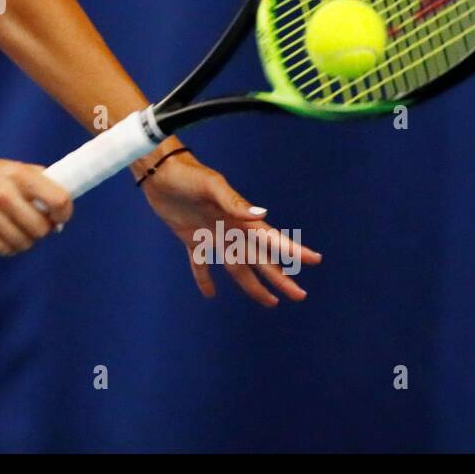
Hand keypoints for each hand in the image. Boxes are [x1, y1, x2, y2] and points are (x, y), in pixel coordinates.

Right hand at [0, 155, 72, 255]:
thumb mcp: (16, 168)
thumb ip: (42, 183)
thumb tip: (62, 211)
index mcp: (18, 175)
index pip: (58, 200)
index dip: (65, 213)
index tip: (60, 216)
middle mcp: (1, 194)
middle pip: (41, 228)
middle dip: (43, 229)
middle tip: (36, 223)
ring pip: (24, 243)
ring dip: (26, 239)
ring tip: (18, 228)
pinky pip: (5, 250)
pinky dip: (9, 246)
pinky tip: (4, 234)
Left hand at [136, 149, 321, 305]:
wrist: (159, 171)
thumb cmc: (187, 175)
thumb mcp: (210, 186)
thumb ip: (234, 201)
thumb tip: (261, 214)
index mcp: (239, 217)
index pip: (271, 238)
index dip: (292, 250)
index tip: (315, 260)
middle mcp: (230, 229)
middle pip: (260, 259)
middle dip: (279, 277)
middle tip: (299, 296)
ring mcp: (212, 235)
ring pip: (237, 266)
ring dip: (252, 284)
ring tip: (270, 302)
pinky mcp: (191, 238)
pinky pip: (201, 263)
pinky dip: (205, 278)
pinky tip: (210, 294)